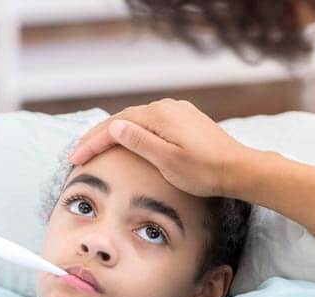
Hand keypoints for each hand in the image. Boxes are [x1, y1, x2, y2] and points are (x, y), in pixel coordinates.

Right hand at [69, 99, 261, 197]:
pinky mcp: (184, 119)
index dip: (92, 142)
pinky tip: (124, 140)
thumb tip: (115, 126)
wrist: (239, 169)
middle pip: (122, 119)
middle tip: (77, 153)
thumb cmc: (204, 171)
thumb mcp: (167, 161)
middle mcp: (166, 107)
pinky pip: (149, 122)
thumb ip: (139, 142)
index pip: (114, 127)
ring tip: (94, 146)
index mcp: (158, 116)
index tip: (76, 159)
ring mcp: (176, 111)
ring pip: (135, 119)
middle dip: (97, 136)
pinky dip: (131, 131)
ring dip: (113, 133)